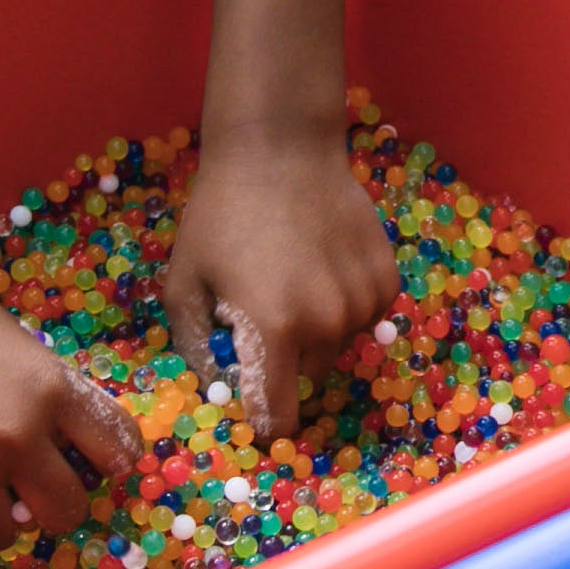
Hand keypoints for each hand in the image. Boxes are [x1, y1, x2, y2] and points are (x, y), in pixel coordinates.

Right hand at [0, 250, 140, 536]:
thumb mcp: (14, 344)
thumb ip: (47, 394)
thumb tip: (71, 445)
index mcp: (51, 391)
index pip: (117, 450)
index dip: (111, 462)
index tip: (98, 466)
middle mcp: (17, 436)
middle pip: (67, 511)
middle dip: (53, 504)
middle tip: (32, 491)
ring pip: (4, 532)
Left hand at [164, 119, 398, 442]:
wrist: (280, 150)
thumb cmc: (220, 215)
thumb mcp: (183, 283)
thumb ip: (197, 347)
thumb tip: (219, 389)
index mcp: (272, 331)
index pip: (280, 415)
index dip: (265, 418)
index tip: (256, 403)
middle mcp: (326, 325)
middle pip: (306, 377)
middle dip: (283, 360)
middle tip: (262, 313)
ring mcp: (362, 302)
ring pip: (337, 346)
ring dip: (316, 330)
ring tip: (292, 279)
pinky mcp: (386, 281)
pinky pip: (365, 317)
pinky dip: (346, 305)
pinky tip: (322, 266)